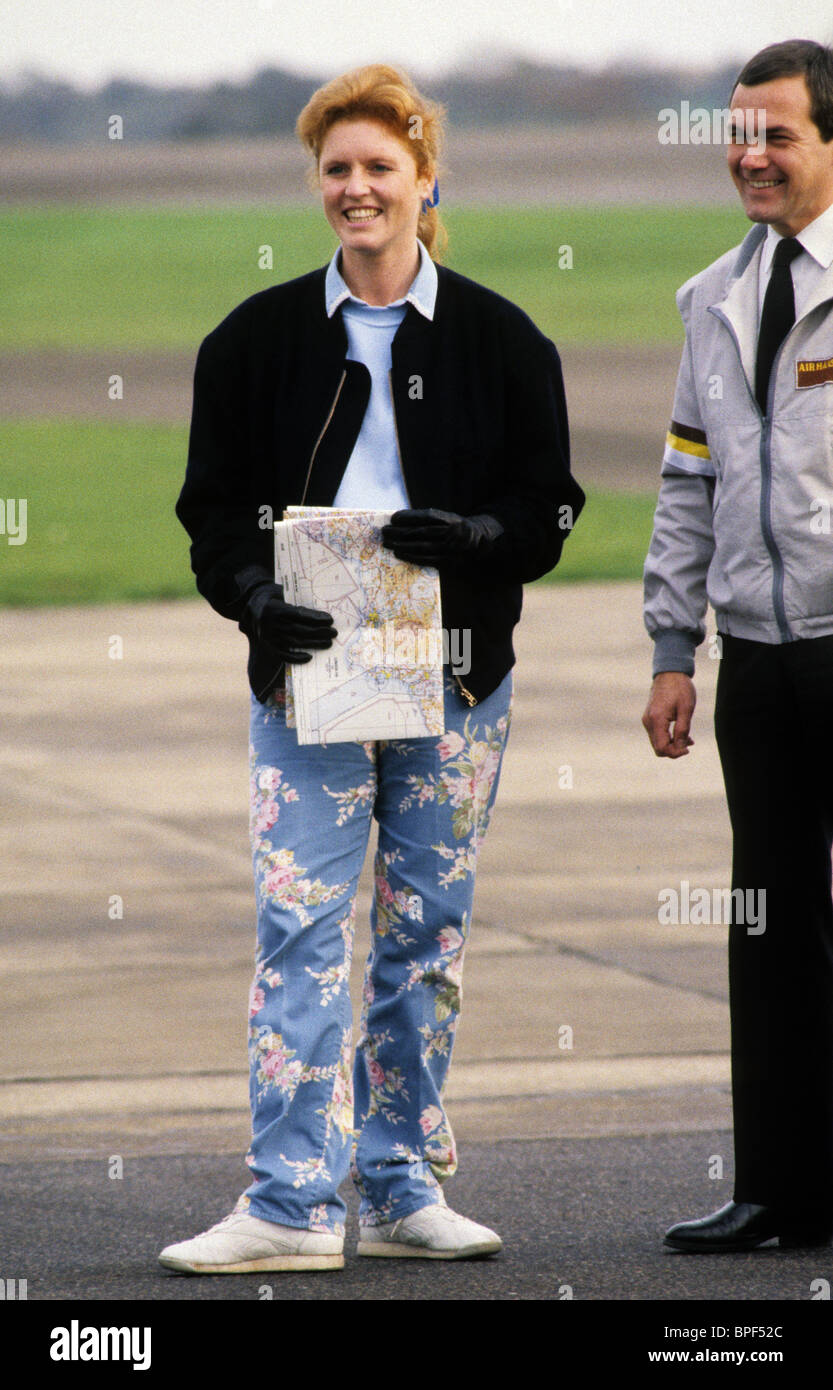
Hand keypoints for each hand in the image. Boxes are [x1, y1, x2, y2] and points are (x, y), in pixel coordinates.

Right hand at [245, 582, 336, 664]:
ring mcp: (268, 637)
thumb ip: (296, 604)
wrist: (252, 608)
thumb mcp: (281, 596)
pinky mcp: (268, 647)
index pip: (298, 614)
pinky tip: (309, 657)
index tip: (329, 620)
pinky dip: (296, 658)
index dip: (315, 618)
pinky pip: (283, 655)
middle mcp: (269, 624)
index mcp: (274, 609)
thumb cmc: (273, 600)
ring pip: (294, 642)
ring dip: (313, 644)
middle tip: (333, 632)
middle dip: (318, 632)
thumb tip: (319, 615)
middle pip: (299, 630)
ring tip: (328, 643)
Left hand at [381, 509, 503, 565]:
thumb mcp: (447, 519)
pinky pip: (426, 559)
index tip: (393, 518)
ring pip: (423, 546)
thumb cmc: (454, 529)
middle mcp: (453, 534)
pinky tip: (399, 552)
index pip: (428, 517)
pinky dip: (411, 556)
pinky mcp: (449, 562)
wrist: (477, 544)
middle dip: (401, 531)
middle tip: (385, 530)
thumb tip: (400, 520)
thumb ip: (428, 519)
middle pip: (423, 532)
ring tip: (388, 542)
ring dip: (402, 545)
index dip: (410, 517)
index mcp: (452, 520)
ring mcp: (451, 549)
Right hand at [642, 672, 695, 757]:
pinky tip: (681, 733)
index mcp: (656, 719)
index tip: (688, 749)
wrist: (669, 672)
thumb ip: (682, 730)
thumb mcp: (686, 709)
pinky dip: (668, 737)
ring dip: (672, 744)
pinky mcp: (649, 718)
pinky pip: (657, 734)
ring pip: (657, 742)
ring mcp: (647, 720)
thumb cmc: (680, 688)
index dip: (675, 753)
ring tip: (688, 739)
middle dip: (674, 750)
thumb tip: (681, 748)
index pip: (662, 747)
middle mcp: (648, 722)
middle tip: (689, 744)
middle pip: (658, 748)